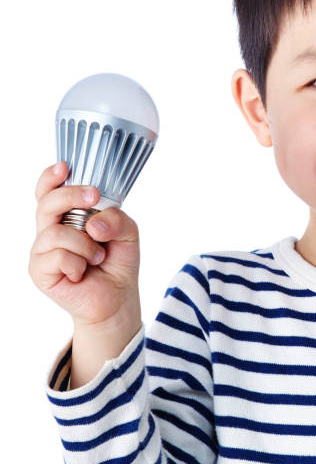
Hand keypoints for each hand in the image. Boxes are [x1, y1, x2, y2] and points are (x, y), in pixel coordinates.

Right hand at [29, 161, 140, 332]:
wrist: (118, 297)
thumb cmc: (118, 261)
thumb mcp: (128, 232)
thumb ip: (117, 218)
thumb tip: (93, 224)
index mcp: (69, 215)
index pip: (50, 191)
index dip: (51, 177)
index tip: (64, 167)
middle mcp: (52, 229)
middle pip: (47, 202)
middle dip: (71, 195)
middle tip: (94, 197)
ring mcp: (43, 250)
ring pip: (56, 232)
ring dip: (85, 244)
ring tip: (97, 256)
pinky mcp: (39, 271)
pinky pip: (58, 256)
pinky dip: (79, 263)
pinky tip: (83, 272)